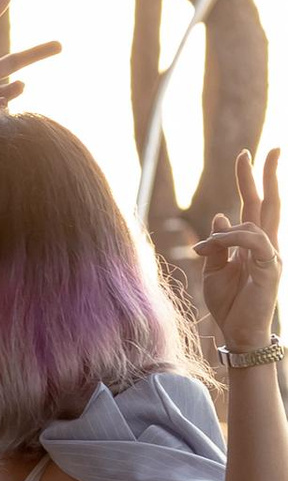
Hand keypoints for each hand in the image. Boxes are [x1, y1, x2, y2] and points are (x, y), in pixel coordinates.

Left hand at [199, 146, 282, 353]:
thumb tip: (220, 216)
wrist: (238, 333)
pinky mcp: (270, 266)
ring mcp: (271, 255)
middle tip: (274, 148)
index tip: (246, 156)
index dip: (250, 179)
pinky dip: (231, 239)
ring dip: (224, 231)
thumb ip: (217, 244)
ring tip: (206, 248)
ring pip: (252, 223)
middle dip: (269, 175)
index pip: (254, 204)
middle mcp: (265, 245)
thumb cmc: (228, 304)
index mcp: (252, 243)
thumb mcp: (213, 269)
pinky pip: (253, 241)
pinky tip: (213, 246)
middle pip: (268, 202)